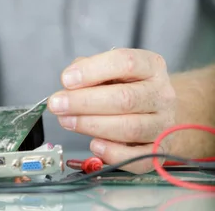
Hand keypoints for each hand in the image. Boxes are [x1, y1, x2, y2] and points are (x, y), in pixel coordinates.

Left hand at [48, 48, 175, 172]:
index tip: (66, 79)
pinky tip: (94, 145)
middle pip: (124, 99)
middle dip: (84, 102)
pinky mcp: (161, 151)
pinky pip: (138, 158)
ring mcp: (164, 124)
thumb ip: (90, 69)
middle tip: (57, 104)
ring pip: (129, 128)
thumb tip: (69, 83)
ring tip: (67, 121)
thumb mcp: (113, 68)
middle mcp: (162, 94)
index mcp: (152, 66)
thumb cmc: (129, 85)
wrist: (158, 110)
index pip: (125, 62)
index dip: (92, 71)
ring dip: (91, 126)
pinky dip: (113, 153)